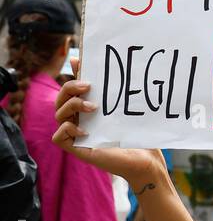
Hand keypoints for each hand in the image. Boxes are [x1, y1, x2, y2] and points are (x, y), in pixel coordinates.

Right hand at [51, 57, 166, 192]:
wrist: (146, 159)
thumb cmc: (137, 133)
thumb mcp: (126, 108)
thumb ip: (115, 91)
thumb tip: (113, 68)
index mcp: (89, 110)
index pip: (73, 89)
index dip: (72, 74)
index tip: (78, 61)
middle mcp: (79, 120)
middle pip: (60, 100)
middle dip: (69, 89)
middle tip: (88, 86)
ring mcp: (77, 134)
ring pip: (58, 115)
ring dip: (72, 106)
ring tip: (93, 108)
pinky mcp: (77, 149)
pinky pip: (58, 137)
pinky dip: (67, 129)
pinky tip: (85, 130)